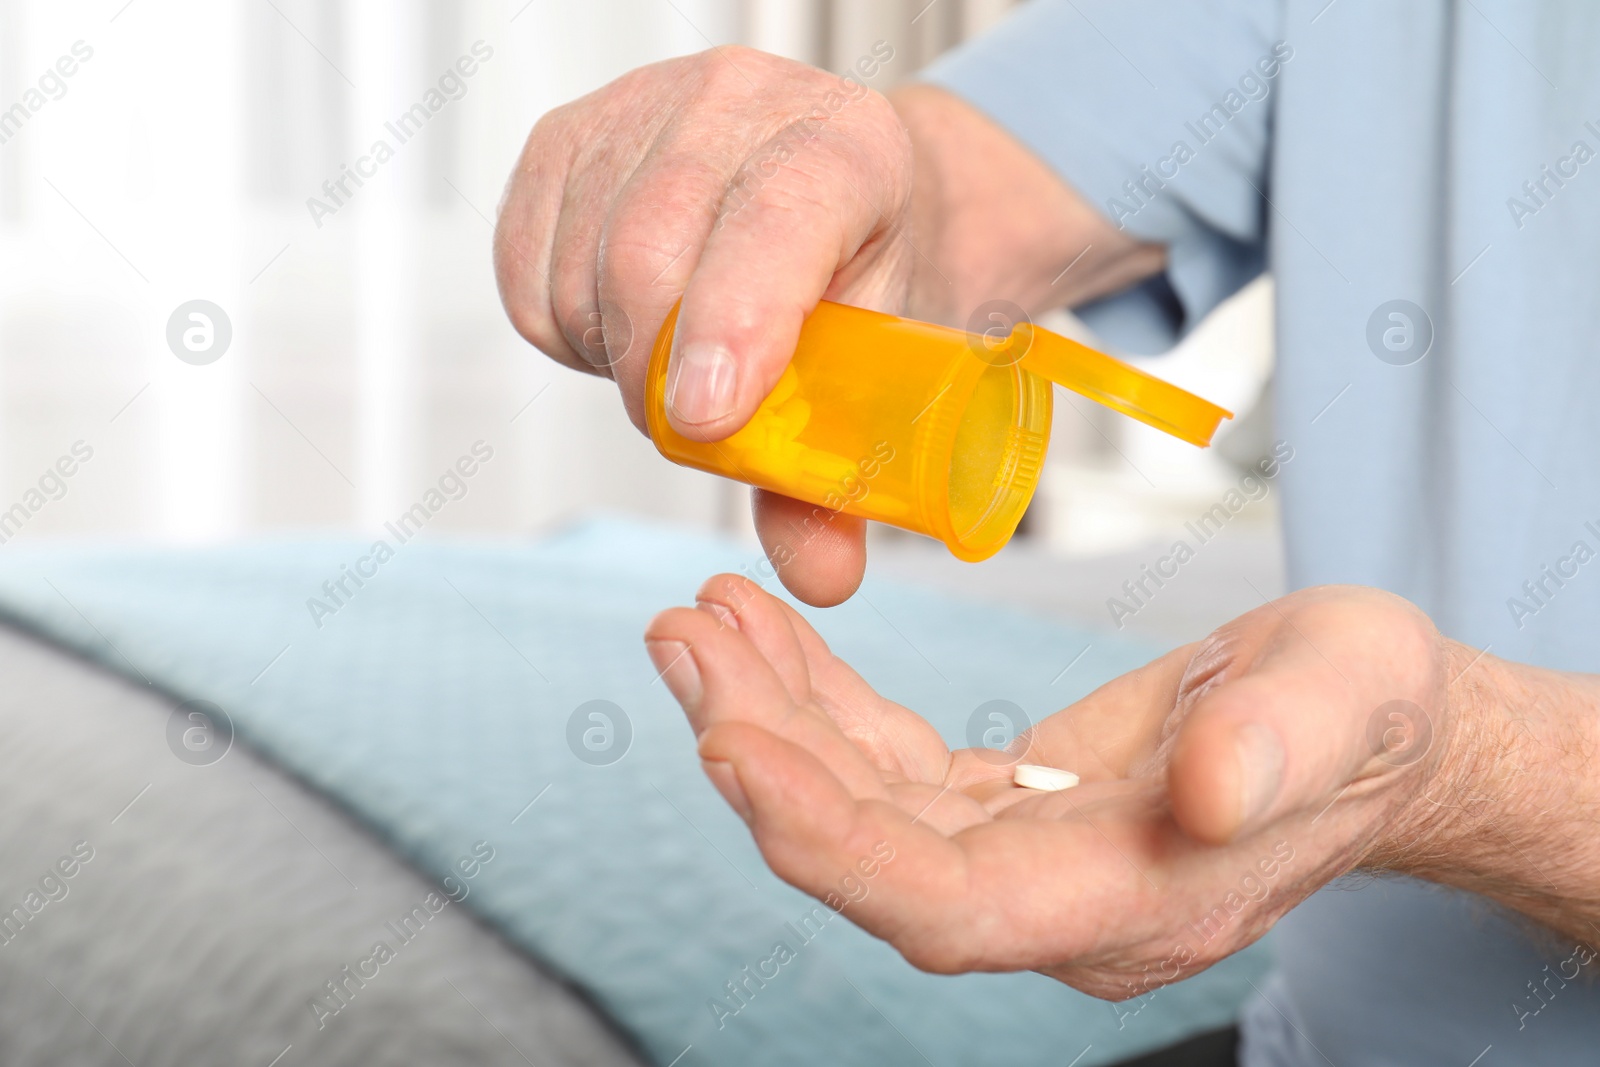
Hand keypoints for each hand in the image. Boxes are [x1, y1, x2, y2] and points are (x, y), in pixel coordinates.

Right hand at [496, 49, 1166, 607]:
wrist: (833, 191)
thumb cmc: (860, 275)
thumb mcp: (876, 367)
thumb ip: (837, 480)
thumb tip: (818, 576)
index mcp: (845, 149)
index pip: (779, 218)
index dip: (736, 318)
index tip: (706, 418)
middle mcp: (738, 104)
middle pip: (651, 254)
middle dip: (658, 377)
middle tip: (696, 426)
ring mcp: (639, 109)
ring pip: (581, 270)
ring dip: (614, 359)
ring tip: (673, 363)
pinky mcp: (563, 139)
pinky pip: (526, 271)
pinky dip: (565, 331)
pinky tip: (624, 327)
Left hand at [645, 575, 1470, 997]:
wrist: (1370, 725)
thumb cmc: (1366, 713)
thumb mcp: (1350, 697)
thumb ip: (1279, 748)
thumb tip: (1209, 789)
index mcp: (1130, 900)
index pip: (945, 907)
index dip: (831, 843)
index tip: (734, 748)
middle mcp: (1054, 900)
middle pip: (873, 856)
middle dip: (765, 756)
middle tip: (684, 641)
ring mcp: (1021, 859)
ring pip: (861, 807)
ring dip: (770, 718)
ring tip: (698, 622)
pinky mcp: (1003, 808)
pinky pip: (885, 765)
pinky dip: (819, 701)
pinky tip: (765, 637)